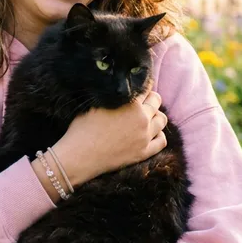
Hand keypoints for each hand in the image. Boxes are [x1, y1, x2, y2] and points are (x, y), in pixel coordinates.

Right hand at [53, 89, 167, 186]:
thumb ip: (112, 95)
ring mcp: (145, 136)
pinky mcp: (143, 152)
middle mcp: (142, 118)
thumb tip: (116, 88)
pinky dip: (159, 134)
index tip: (138, 88)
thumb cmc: (82, 128)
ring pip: (162, 120)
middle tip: (141, 101)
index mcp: (130, 103)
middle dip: (150, 98)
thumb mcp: (95, 104)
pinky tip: (151, 133)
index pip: (145, 88)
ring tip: (146, 116)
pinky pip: (161, 141)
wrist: (80, 156)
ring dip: (156, 115)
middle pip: (156, 101)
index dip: (141, 85)